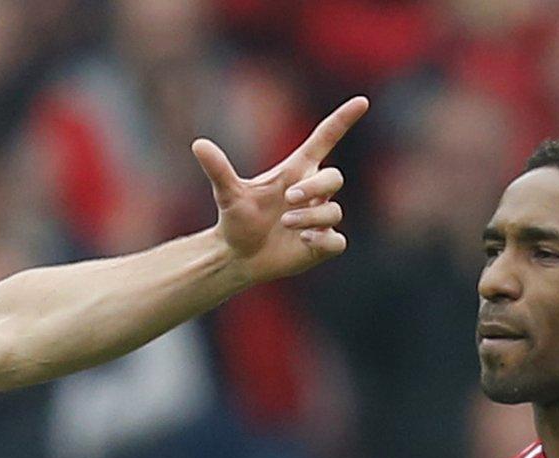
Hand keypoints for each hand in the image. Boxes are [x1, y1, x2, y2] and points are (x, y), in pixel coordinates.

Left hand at [193, 95, 367, 283]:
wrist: (237, 256)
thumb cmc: (237, 220)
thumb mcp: (228, 194)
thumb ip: (219, 170)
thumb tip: (197, 143)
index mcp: (295, 173)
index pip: (325, 140)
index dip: (342, 120)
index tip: (361, 101)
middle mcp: (312, 193)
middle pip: (335, 177)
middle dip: (315, 187)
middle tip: (288, 198)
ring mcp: (319, 218)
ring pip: (333, 211)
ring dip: (310, 216)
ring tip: (286, 223)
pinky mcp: (321, 245)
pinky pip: (337, 240)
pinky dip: (323, 240)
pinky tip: (303, 241)